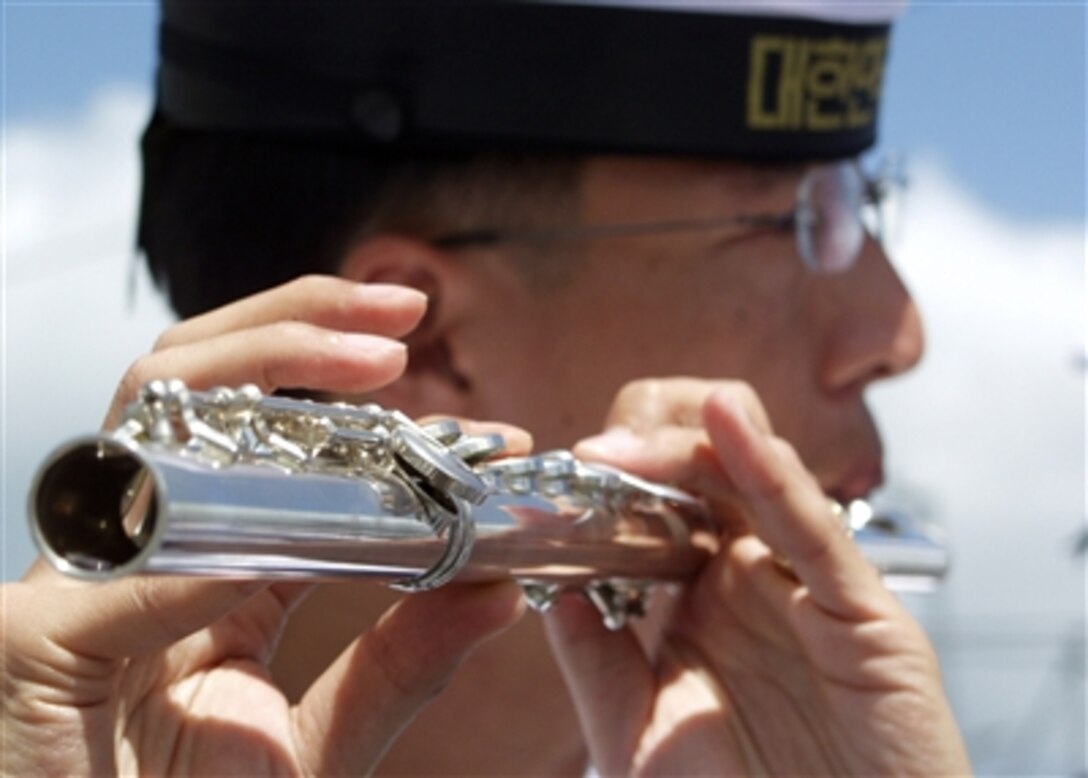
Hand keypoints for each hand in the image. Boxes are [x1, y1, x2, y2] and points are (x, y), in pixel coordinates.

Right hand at [2, 276, 526, 774]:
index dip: (361, 409)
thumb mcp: (307, 748)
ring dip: (259, 364)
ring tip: (370, 358)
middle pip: (194, 389)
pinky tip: (270, 540)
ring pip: (144, 416)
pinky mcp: (28, 651)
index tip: (480, 426)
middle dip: (297, 327)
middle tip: (400, 315)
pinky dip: (199, 548)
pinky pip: (116, 574)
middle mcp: (133, 556)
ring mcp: (76, 589)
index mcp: (199, 574)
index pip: (265, 449)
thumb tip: (498, 593)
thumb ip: (390, 671)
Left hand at [544, 378, 969, 775]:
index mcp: (703, 602)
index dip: (616, 481)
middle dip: (650, 448)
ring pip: (758, 483)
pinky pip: (813, 528)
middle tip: (591, 455)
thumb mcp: (640, 738)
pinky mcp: (866, 612)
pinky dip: (771, 470)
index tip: (561, 477)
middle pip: (706, 477)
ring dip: (696, 446)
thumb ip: (597, 665)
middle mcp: (755, 582)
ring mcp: (809, 589)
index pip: (662, 508)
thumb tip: (556, 590)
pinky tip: (728, 425)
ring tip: (630, 439)